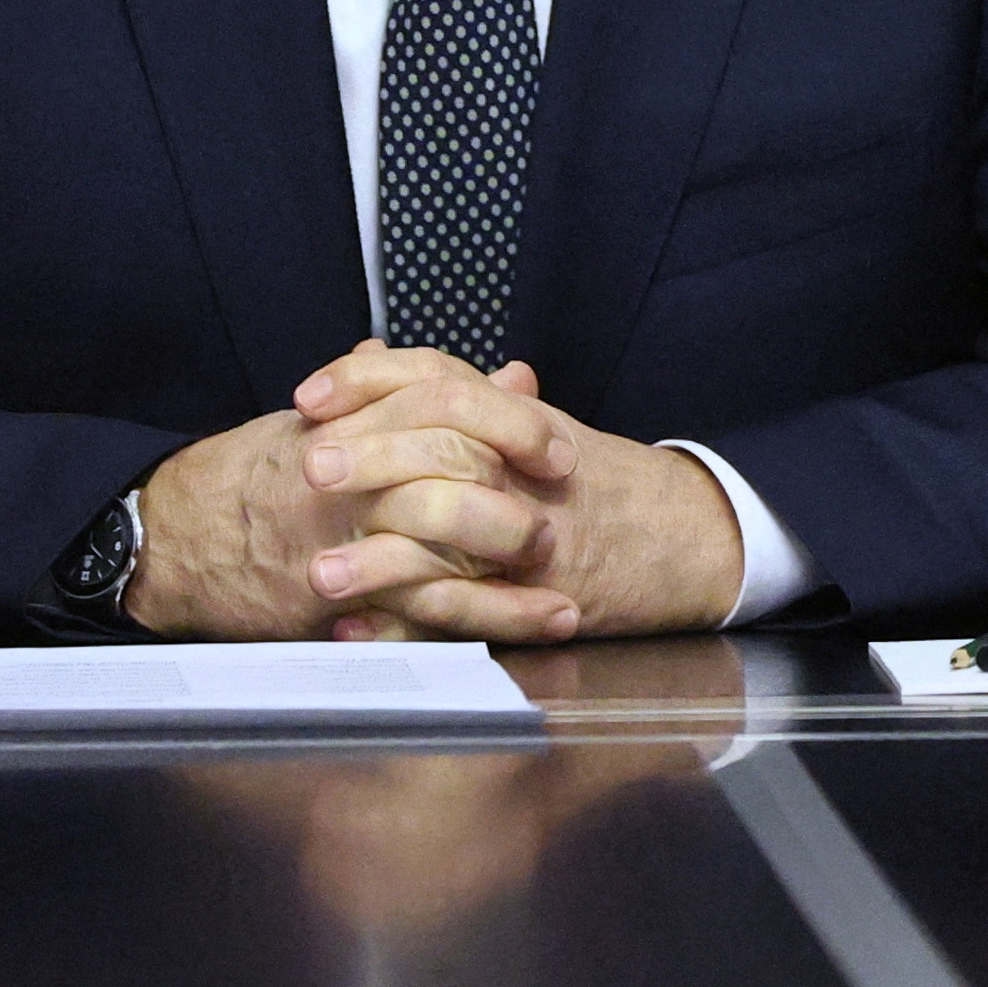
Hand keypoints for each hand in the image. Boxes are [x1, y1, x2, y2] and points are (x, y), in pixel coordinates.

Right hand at [127, 340, 578, 639]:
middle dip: (515, 495)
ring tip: (567, 595)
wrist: (178, 533)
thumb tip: (509, 373)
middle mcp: (351, 471)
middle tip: (561, 509)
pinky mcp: (338, 598)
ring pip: (444, 548)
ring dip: (515, 578)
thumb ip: (430, 397)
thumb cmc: (261, 473)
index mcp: (355, 418)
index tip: (555, 445)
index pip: (444, 399)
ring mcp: (344, 536)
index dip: (509, 421)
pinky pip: (425, 613)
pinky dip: (490, 623)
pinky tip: (539, 628)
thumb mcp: (335, 417)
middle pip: (451, 466)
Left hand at [298, 343, 745, 640]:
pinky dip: (406, 625)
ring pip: (445, 537)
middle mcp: (519, 467)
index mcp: (512, 418)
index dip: (366, 381)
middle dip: (367, 457)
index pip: (435, 377)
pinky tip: (356, 631)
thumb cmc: (594, 481)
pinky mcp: (535, 597)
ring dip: (375, 559)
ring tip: (315, 572)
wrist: (683, 536)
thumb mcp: (528, 425)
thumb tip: (369, 356)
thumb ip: (450, 396)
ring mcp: (529, 533)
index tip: (307, 396)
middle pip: (439, 444)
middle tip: (304, 468)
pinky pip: (464, 615)